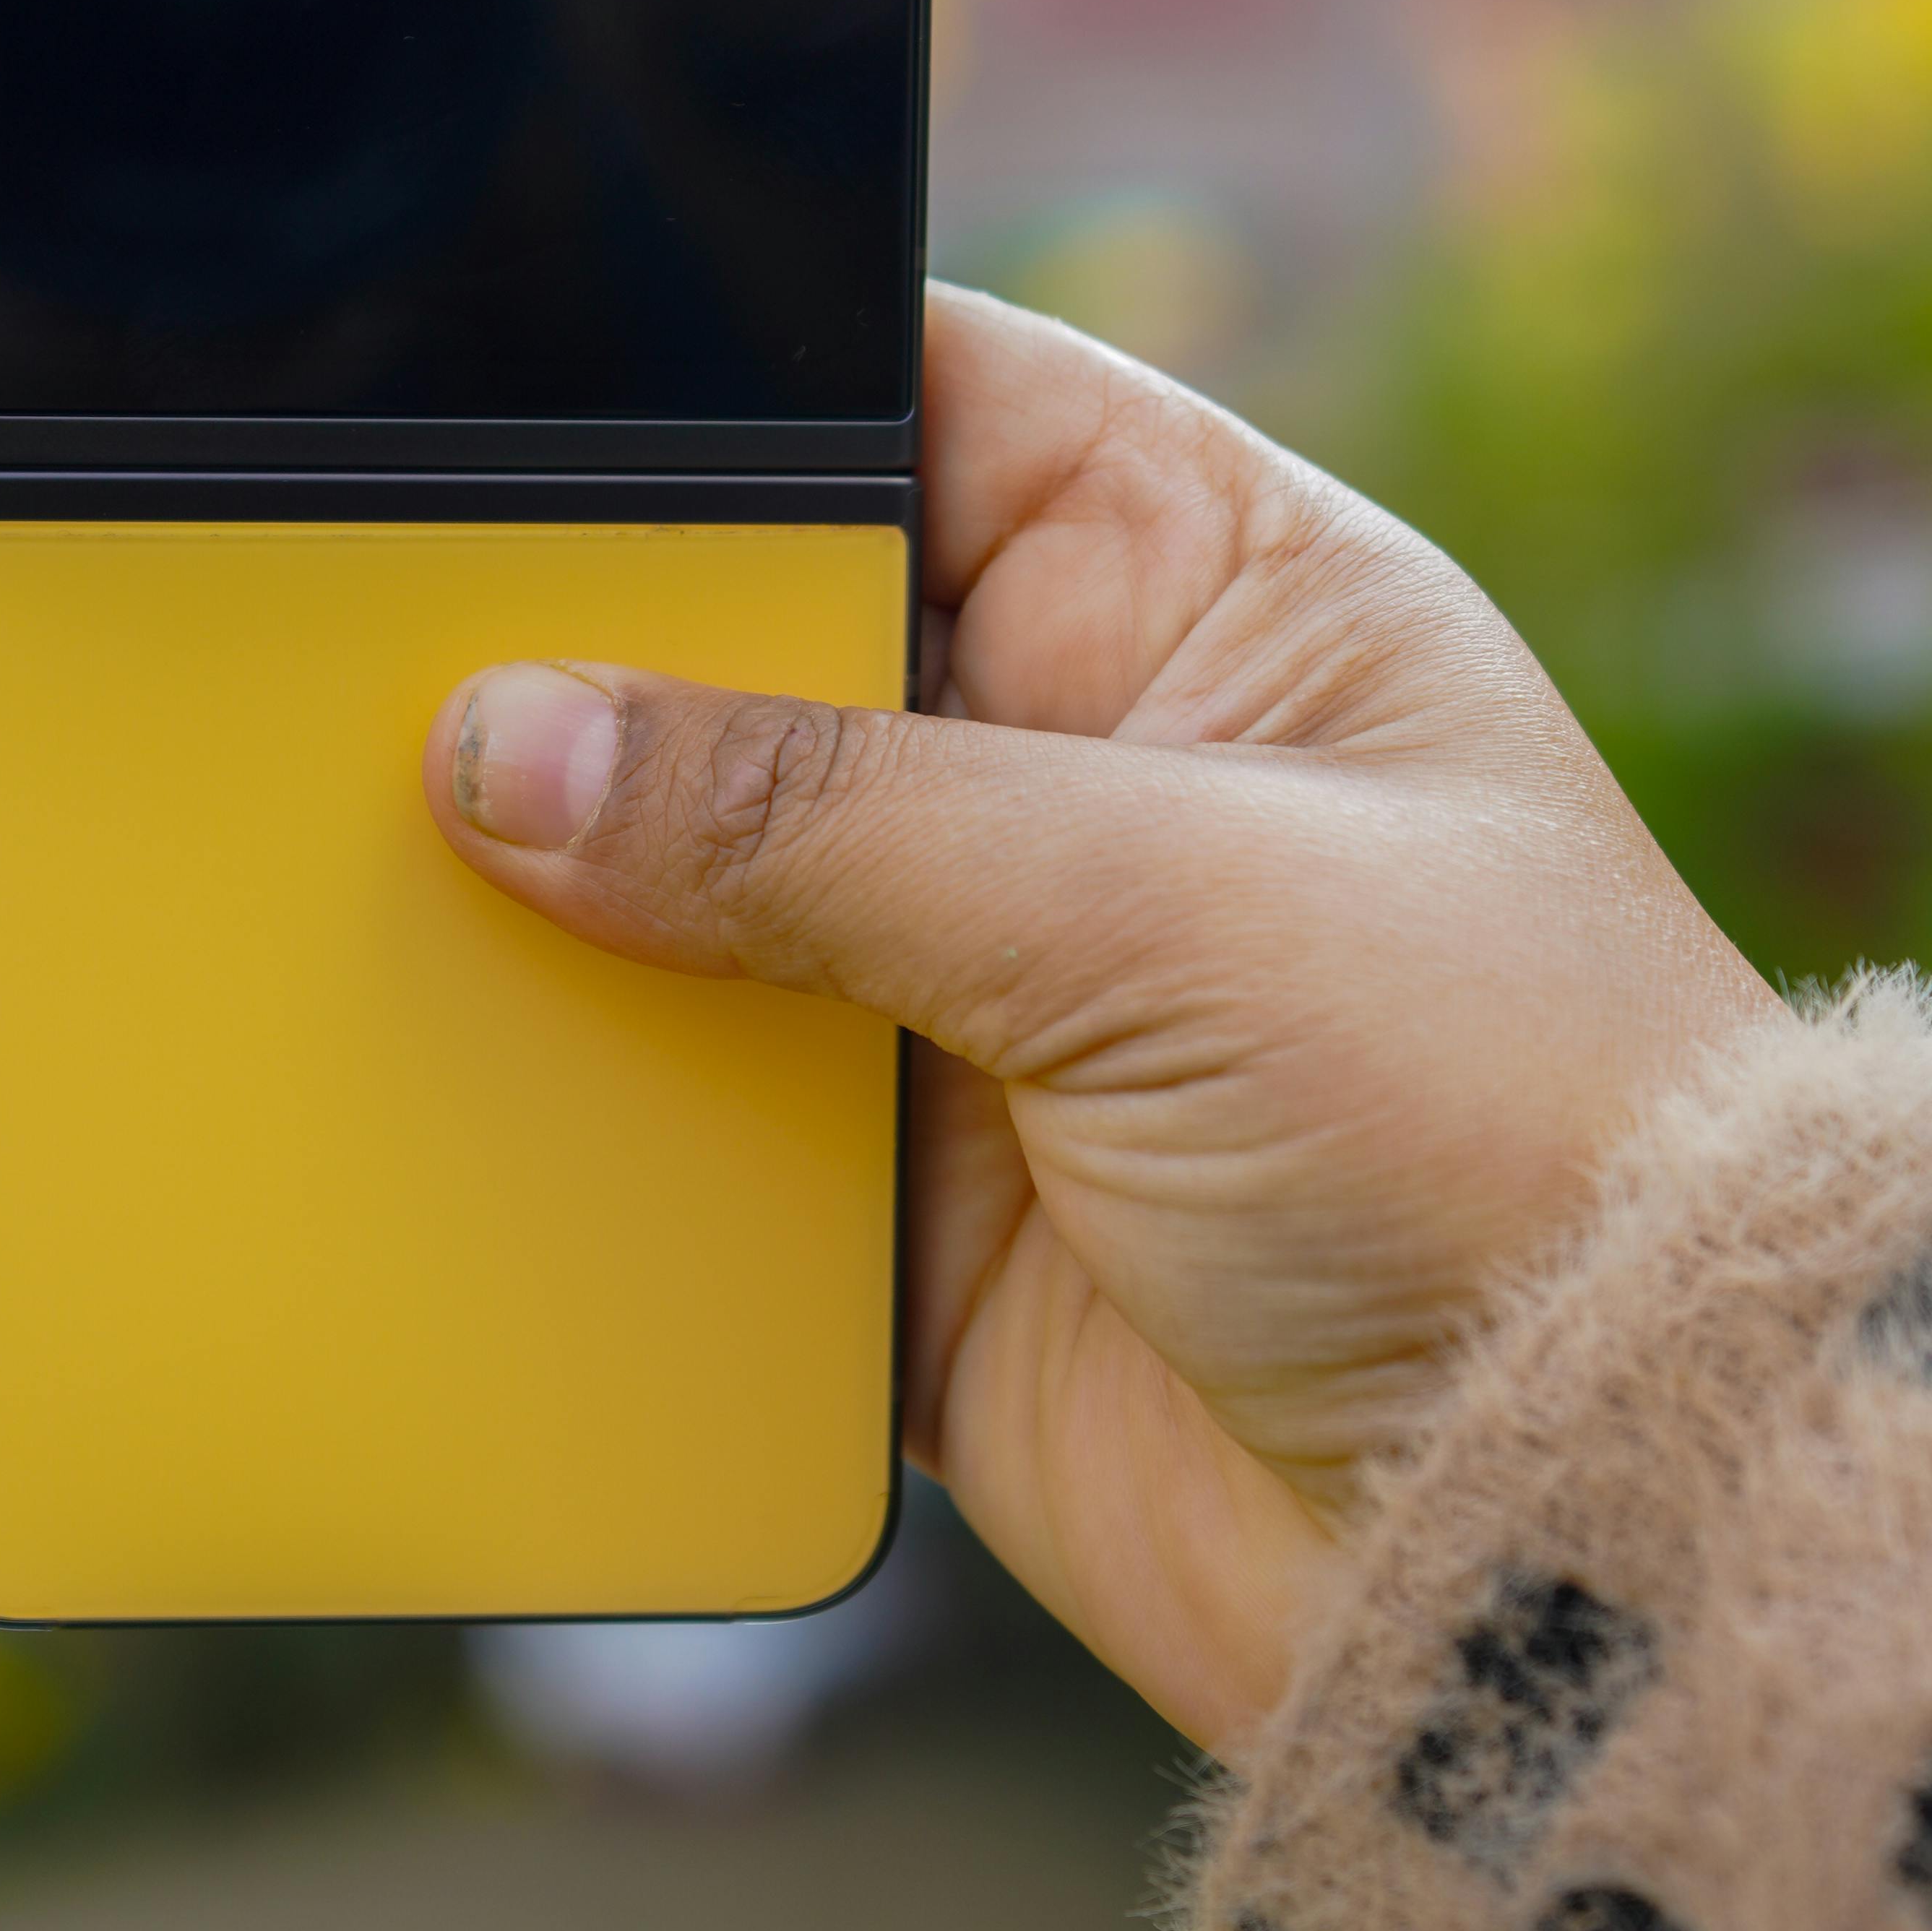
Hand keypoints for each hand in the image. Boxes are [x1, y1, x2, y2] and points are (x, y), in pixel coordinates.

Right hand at [423, 287, 1767, 1753]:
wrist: (1586, 1535)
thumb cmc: (1507, 1142)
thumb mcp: (1164, 913)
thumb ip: (818, 817)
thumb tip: (506, 744)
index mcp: (1202, 593)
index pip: (912, 401)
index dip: (717, 395)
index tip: (486, 414)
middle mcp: (1075, 769)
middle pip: (747, 652)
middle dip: (570, 673)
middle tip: (358, 674)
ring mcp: (980, 995)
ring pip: (676, 904)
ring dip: (542, 915)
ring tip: (345, 885)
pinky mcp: (907, 1222)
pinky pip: (679, 1144)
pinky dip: (570, 1136)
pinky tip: (435, 1099)